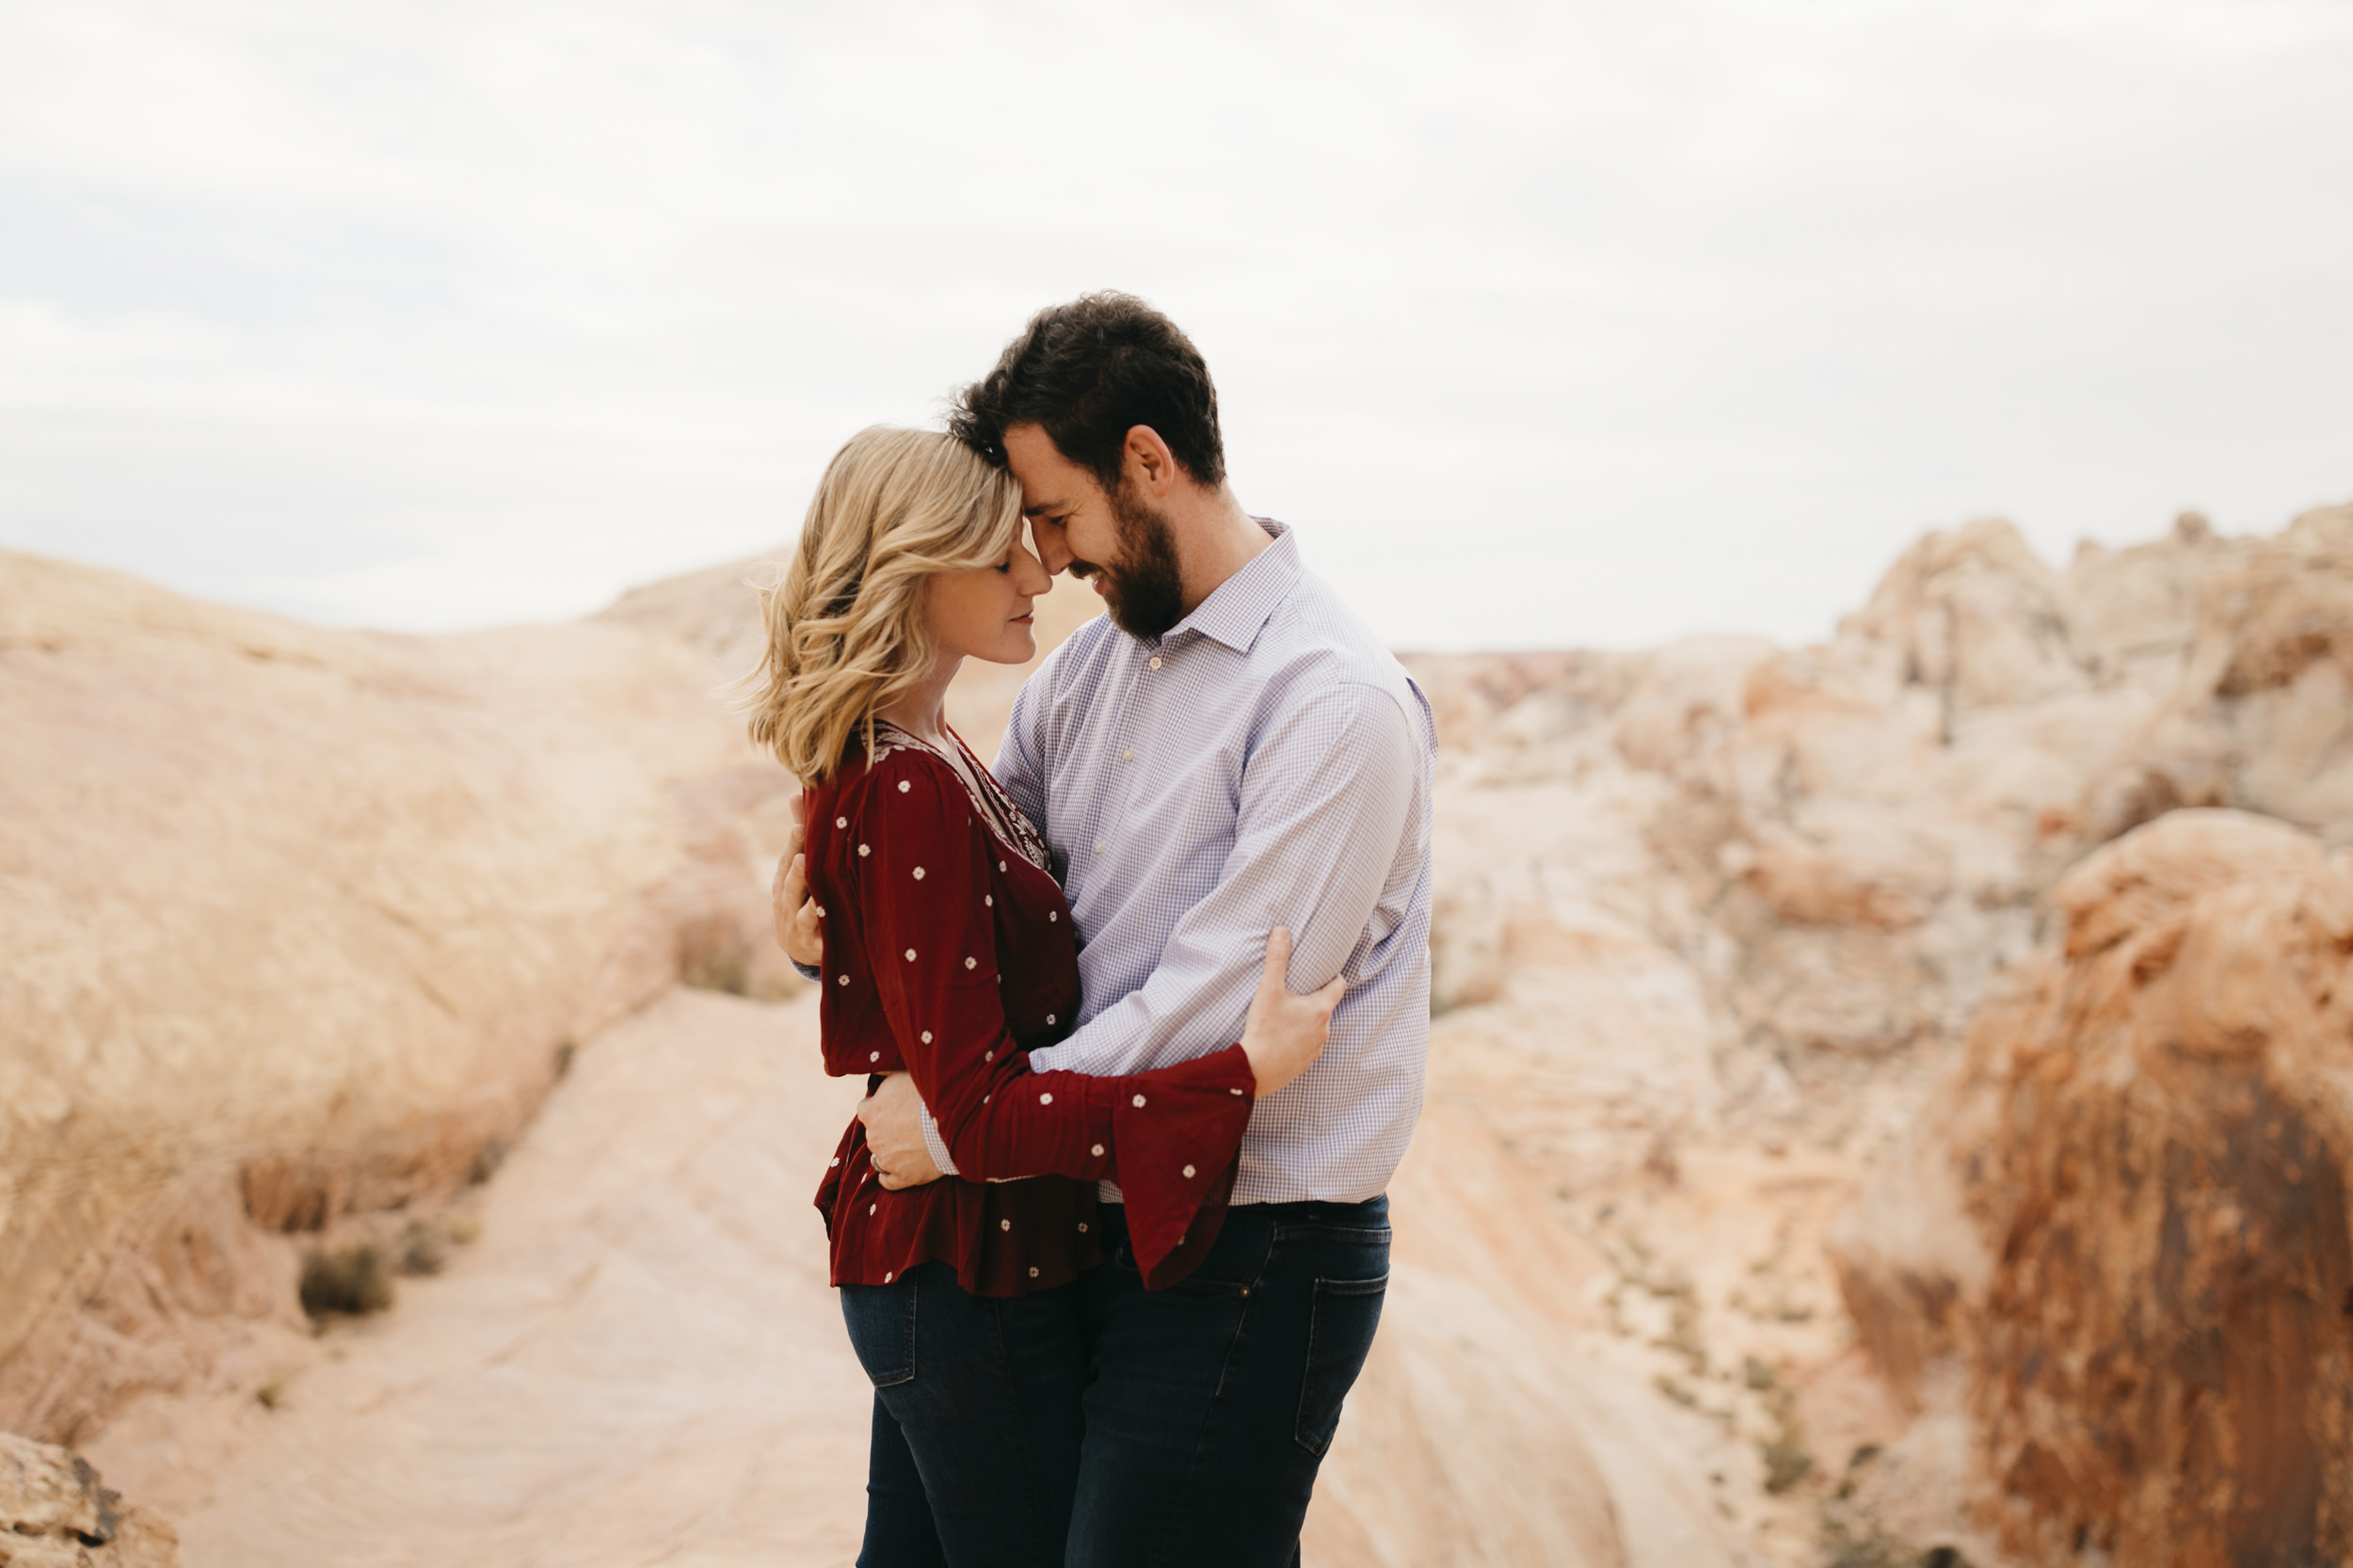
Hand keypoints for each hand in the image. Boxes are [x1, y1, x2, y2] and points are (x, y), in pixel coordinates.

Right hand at [771, 796, 824, 968]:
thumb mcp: (798, 867)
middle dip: (797, 871)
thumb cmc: (802, 895)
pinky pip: (822, 940)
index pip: (788, 860)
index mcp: (784, 881)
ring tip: (814, 894)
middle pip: (792, 885)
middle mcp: (788, 903)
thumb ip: (800, 835)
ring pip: (805, 914)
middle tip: (802, 855)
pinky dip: (827, 935)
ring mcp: (799, 925)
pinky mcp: (816, 946)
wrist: (798, 945)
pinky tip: (836, 927)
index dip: (793, 845)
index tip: (799, 828)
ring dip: (810, 904)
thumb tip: (796, 794)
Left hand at [858, 1073, 944, 1190]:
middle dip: (887, 1130)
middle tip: (909, 1123)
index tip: (895, 1107)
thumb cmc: (928, 1095)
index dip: (880, 1108)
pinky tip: (901, 1169)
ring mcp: (886, 1160)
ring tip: (912, 1145)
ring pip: (881, 1156)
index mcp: (870, 1112)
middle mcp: (873, 1137)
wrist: (952, 1122)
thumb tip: (876, 1071)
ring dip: (891, 1151)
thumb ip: (884, 1077)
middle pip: (874, 1133)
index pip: (865, 1109)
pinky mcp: (901, 1178)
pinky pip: (887, 1181)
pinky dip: (891, 1177)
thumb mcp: (901, 1076)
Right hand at [1240, 927, 1344, 1097]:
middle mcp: (1324, 1029)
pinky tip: (1282, 1036)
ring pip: (1317, 1027)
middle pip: (1326, 1006)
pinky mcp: (1305, 1062)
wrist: (1255, 1071)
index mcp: (1320, 1009)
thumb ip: (1277, 959)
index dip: (1332, 976)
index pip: (1339, 985)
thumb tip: (1282, 931)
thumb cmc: (1264, 1030)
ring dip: (1306, 1019)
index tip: (1321, 971)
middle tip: (1297, 990)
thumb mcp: (1268, 990)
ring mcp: (1316, 1048)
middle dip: (1315, 997)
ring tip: (1287, 1014)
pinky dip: (1299, 1038)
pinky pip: (1308, 1045)